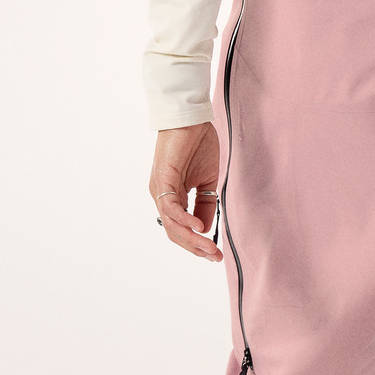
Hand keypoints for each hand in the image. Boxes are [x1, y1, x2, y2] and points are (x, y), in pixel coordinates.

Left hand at [150, 122, 223, 261]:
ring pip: (171, 224)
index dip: (196, 244)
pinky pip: (170, 207)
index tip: (215, 254)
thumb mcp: (207, 180)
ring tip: (209, 248)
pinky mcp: (162, 180)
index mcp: (172, 197)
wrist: (191, 118)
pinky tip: (198, 227)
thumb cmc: (198, 144)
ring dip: (191, 239)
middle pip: (174, 232)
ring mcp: (160, 189)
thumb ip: (204, 204)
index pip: (180, 229)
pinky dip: (184, 219)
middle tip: (214, 257)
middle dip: (195, 247)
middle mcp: (162, 196)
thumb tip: (204, 229)